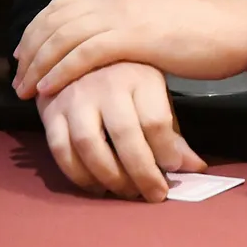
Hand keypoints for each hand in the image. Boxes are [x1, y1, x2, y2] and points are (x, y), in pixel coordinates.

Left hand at [13, 0, 246, 99]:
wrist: (237, 26)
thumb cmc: (204, 23)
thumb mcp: (158, 1)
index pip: (65, 3)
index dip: (38, 26)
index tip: (24, 50)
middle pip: (56, 18)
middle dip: (31, 47)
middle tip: (16, 75)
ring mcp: (123, 14)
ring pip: (63, 36)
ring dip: (38, 63)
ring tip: (25, 89)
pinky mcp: (133, 38)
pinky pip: (83, 54)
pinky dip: (60, 70)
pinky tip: (49, 87)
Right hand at [36, 60, 204, 201]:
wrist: (78, 51)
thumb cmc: (125, 78)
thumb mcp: (154, 95)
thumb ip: (172, 134)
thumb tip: (195, 168)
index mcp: (140, 76)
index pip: (155, 120)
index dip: (166, 151)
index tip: (174, 169)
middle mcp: (106, 84)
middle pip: (125, 134)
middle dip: (142, 172)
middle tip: (155, 194)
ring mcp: (76, 97)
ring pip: (89, 145)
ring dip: (110, 177)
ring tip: (128, 192)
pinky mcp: (51, 111)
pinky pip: (61, 150)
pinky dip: (79, 175)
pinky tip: (97, 186)